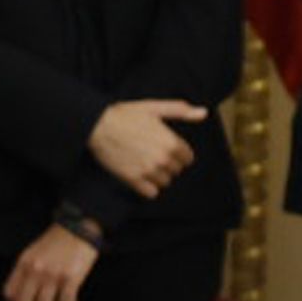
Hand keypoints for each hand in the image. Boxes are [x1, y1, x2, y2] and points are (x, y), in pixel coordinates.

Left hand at [1, 222, 98, 300]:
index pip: (9, 294)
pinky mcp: (71, 278)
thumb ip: (26, 272)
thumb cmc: (56, 242)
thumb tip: (24, 297)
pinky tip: (71, 299)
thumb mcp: (33, 253)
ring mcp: (53, 275)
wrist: (78, 228)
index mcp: (23, 264)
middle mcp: (35, 270)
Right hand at [89, 98, 208, 198]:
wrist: (97, 125)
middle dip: (166, 164)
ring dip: (156, 176)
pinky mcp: (134, 180)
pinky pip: (151, 193)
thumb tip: (204, 112)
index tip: (162, 147)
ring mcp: (149, 171)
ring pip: (164, 182)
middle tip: (149, 153)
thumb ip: (181, 111)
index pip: (187, 159)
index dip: (176, 153)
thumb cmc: (125, 114)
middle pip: (175, 171)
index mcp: (172, 143)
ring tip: (142, 163)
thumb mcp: (154, 108)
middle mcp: (163, 159)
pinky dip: (146, 187)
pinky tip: (138, 174)